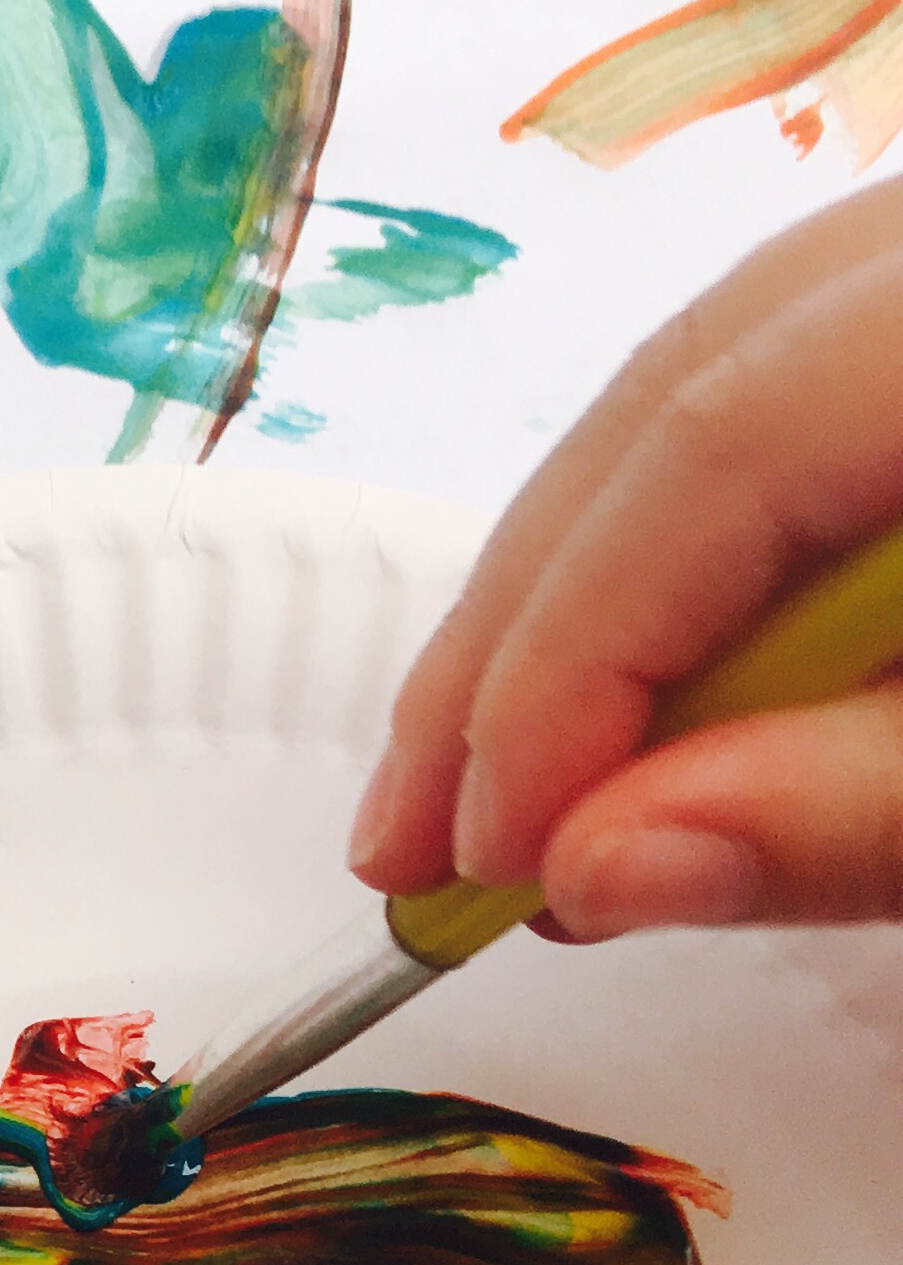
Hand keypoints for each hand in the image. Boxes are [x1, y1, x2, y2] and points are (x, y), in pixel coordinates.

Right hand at [350, 177, 902, 938]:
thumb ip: (855, 810)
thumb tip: (593, 873)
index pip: (717, 451)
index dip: (568, 663)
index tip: (486, 860)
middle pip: (677, 405)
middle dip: (520, 643)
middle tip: (409, 849)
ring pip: (704, 391)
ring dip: (574, 600)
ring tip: (480, 790)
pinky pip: (778, 391)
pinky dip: (681, 548)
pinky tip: (627, 684)